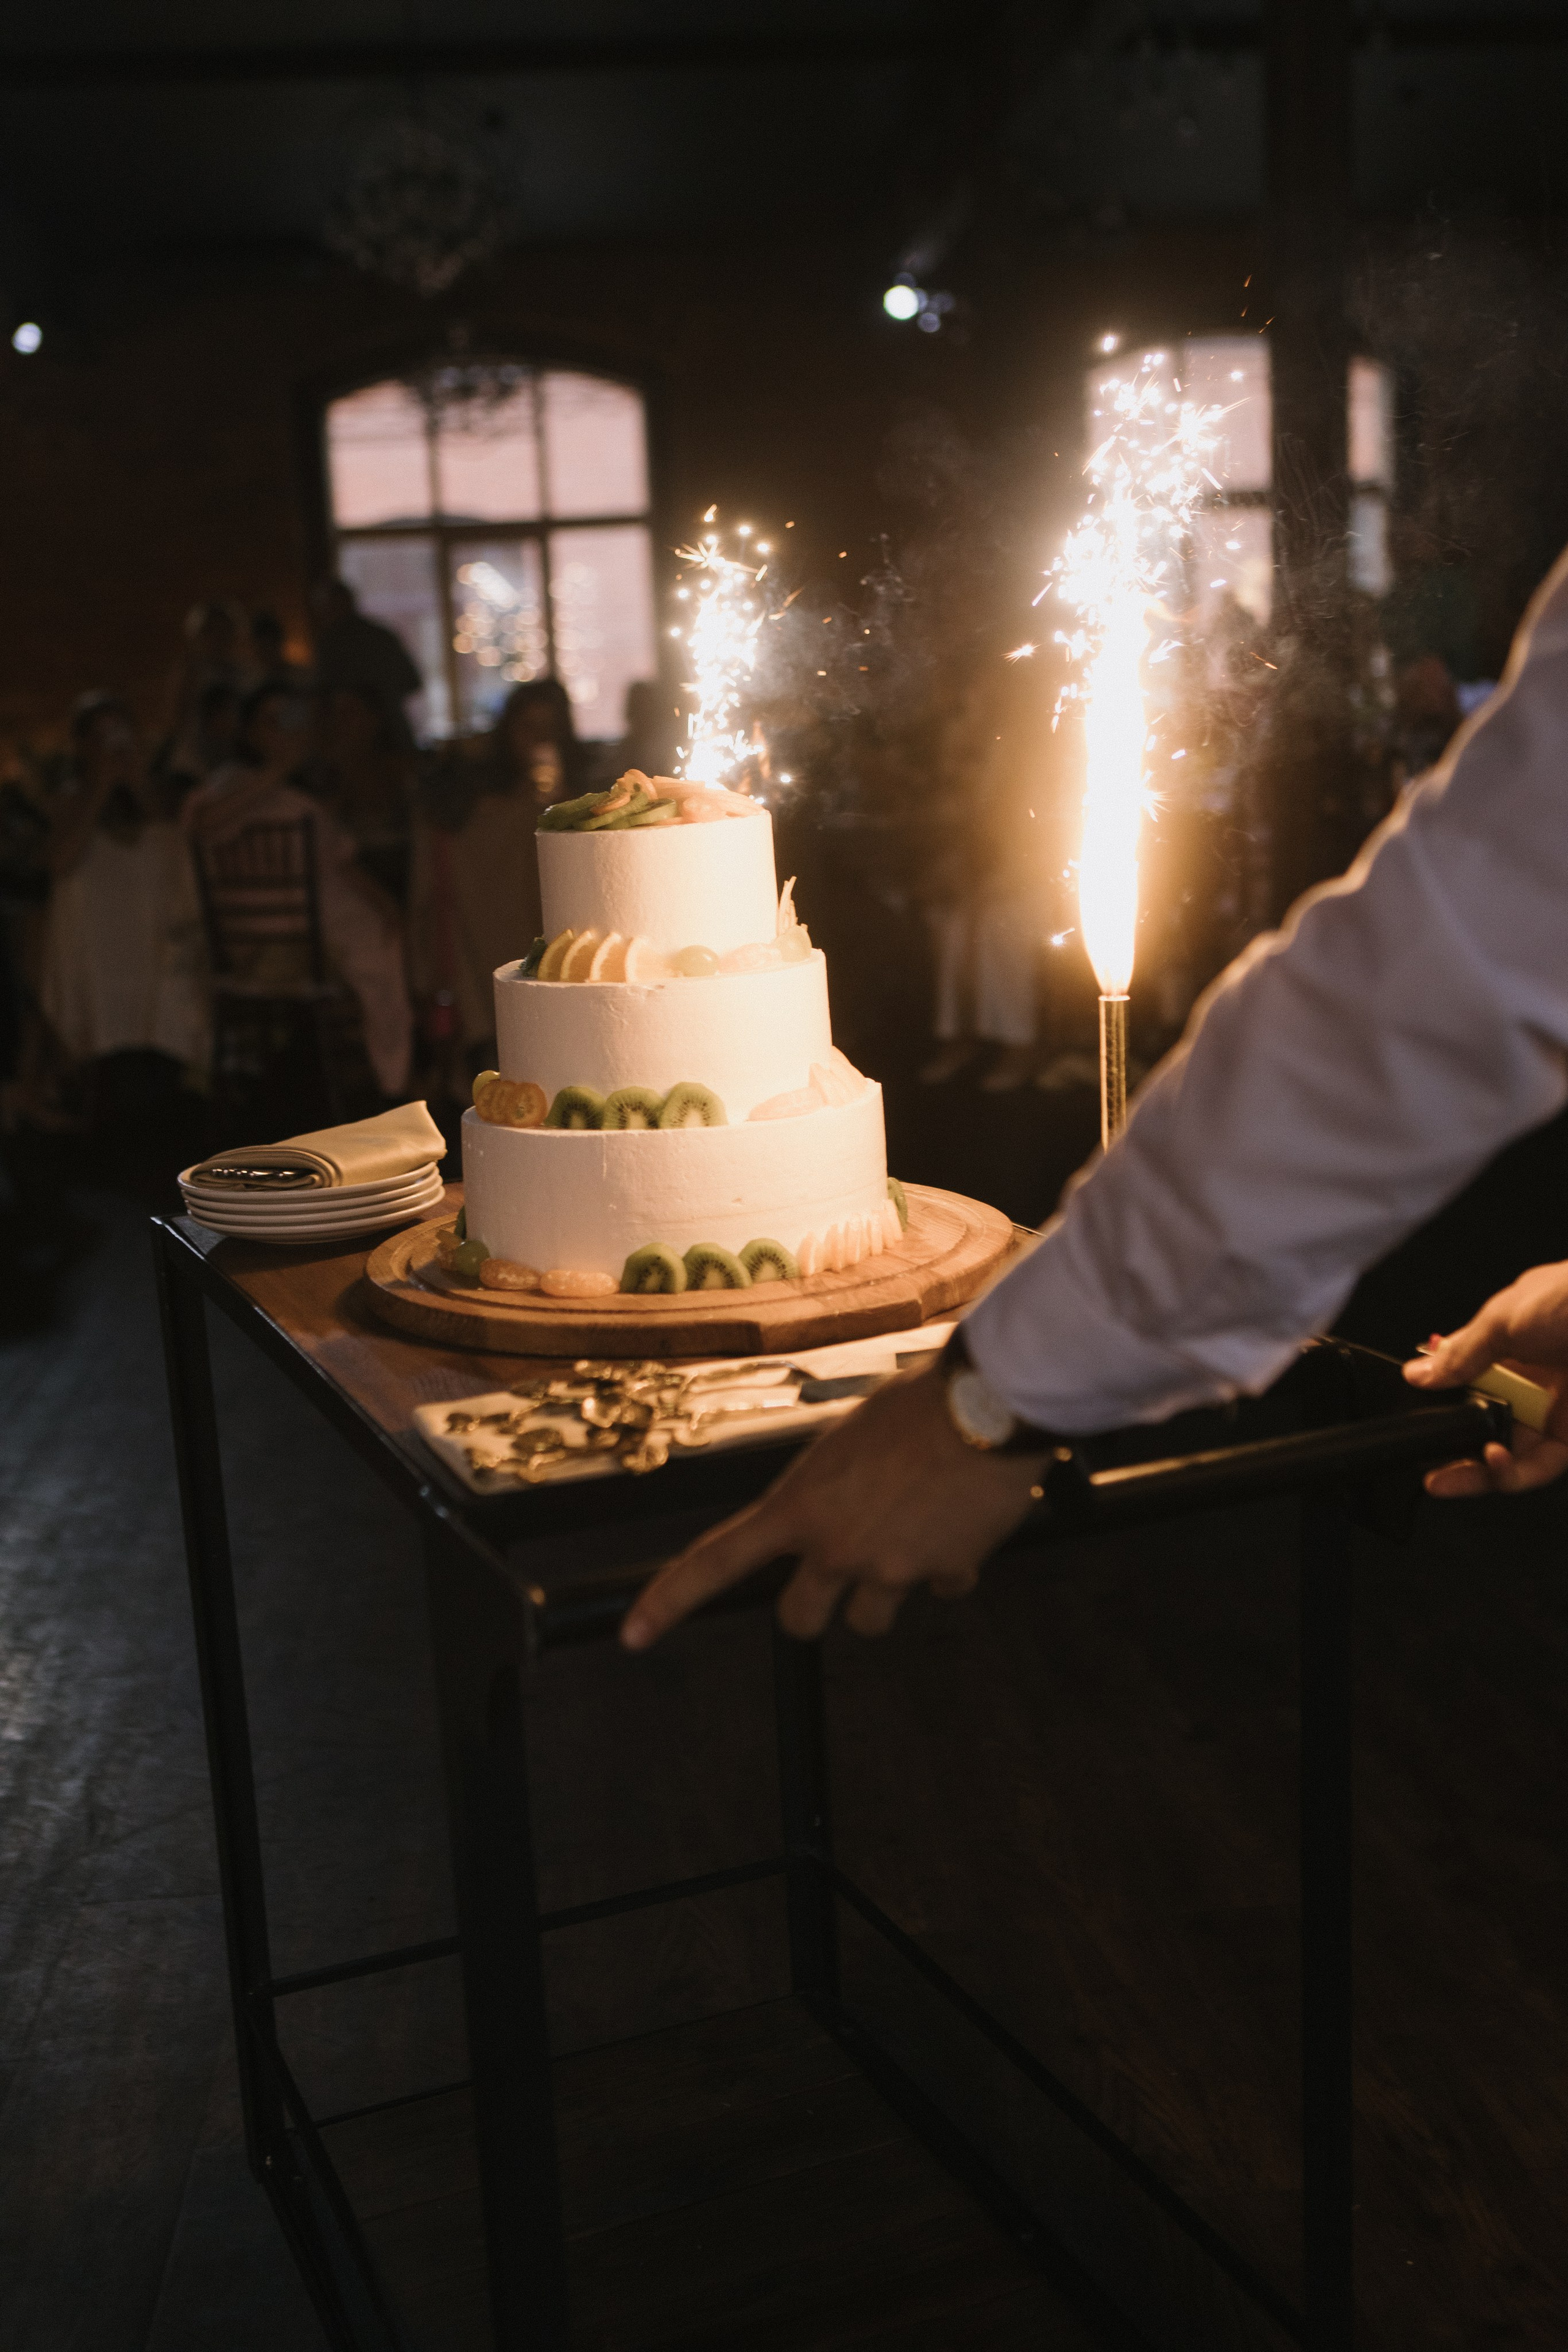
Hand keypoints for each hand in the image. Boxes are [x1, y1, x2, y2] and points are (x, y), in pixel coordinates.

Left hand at [619, 1367, 1045, 1647]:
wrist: (989, 1402)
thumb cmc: (917, 1403)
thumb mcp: (847, 1441)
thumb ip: (829, 1489)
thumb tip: (840, 1513)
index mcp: (799, 1503)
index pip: (715, 1561)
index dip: (667, 1602)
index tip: (633, 1636)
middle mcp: (836, 1547)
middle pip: (798, 1620)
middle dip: (813, 1607)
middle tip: (837, 1576)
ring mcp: (889, 1569)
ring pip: (870, 1619)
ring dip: (887, 1589)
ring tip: (915, 1533)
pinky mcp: (945, 1574)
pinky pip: (942, 1587)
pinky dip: (949, 1566)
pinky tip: (963, 1523)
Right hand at [1403, 1259, 1567, 1494]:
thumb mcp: (1504, 1319)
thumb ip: (1461, 1354)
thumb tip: (1418, 1373)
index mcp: (1512, 1341)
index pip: (1465, 1376)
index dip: (1438, 1395)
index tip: (1411, 1408)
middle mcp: (1532, 1379)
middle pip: (1481, 1420)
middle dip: (1449, 1442)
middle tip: (1422, 1459)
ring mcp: (1552, 1410)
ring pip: (1505, 1451)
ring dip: (1473, 1465)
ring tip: (1446, 1473)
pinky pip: (1535, 1466)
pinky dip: (1508, 1472)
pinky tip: (1489, 1463)